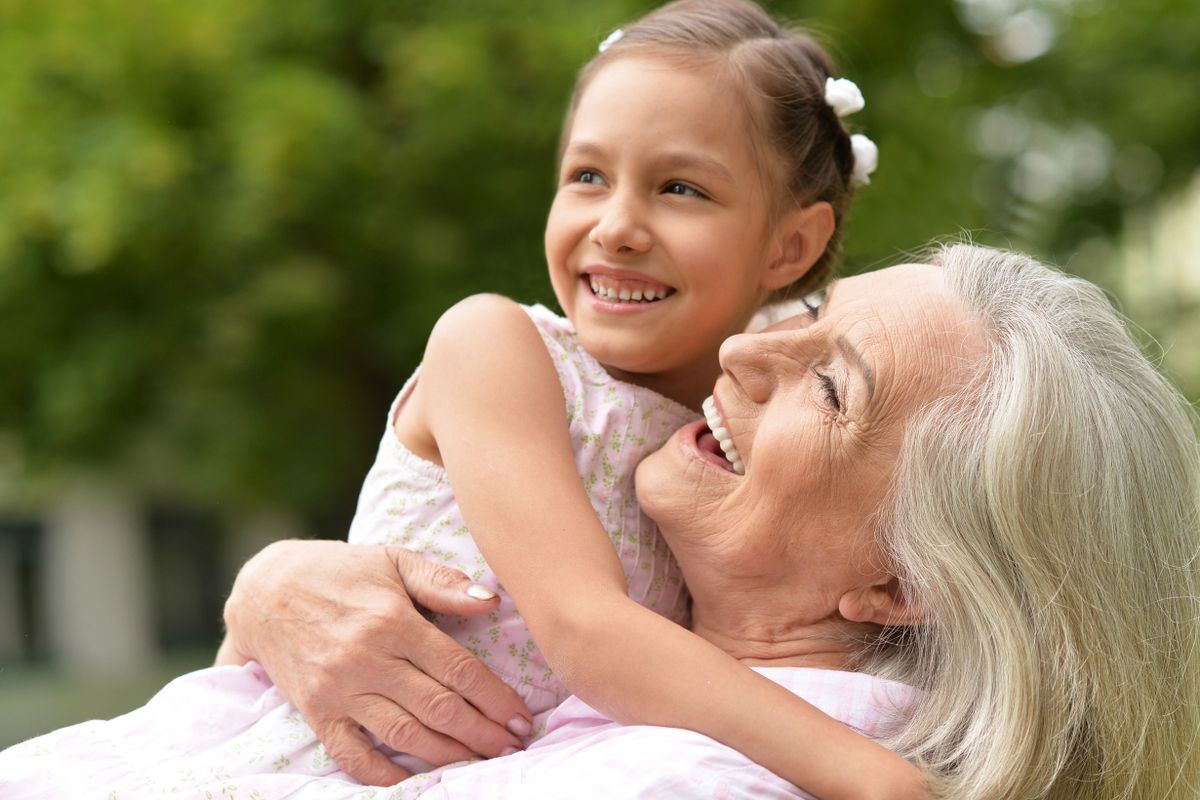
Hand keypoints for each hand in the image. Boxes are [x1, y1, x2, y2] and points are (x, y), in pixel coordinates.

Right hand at [218, 539, 530, 785]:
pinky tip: (415, 779)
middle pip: (438, 707)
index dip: (495, 697)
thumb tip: (490, 601)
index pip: (457, 668)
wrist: (264, 590)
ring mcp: (339, 690)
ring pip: (404, 735)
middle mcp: (367, 659)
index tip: (522, 716)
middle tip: (513, 746)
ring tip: (480, 761)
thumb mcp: (392, 560)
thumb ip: (442, 582)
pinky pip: (353, 755)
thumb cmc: (340, 571)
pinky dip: (385, 774)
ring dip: (448, 754)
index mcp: (392, 621)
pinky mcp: (316, 712)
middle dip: (483, 732)